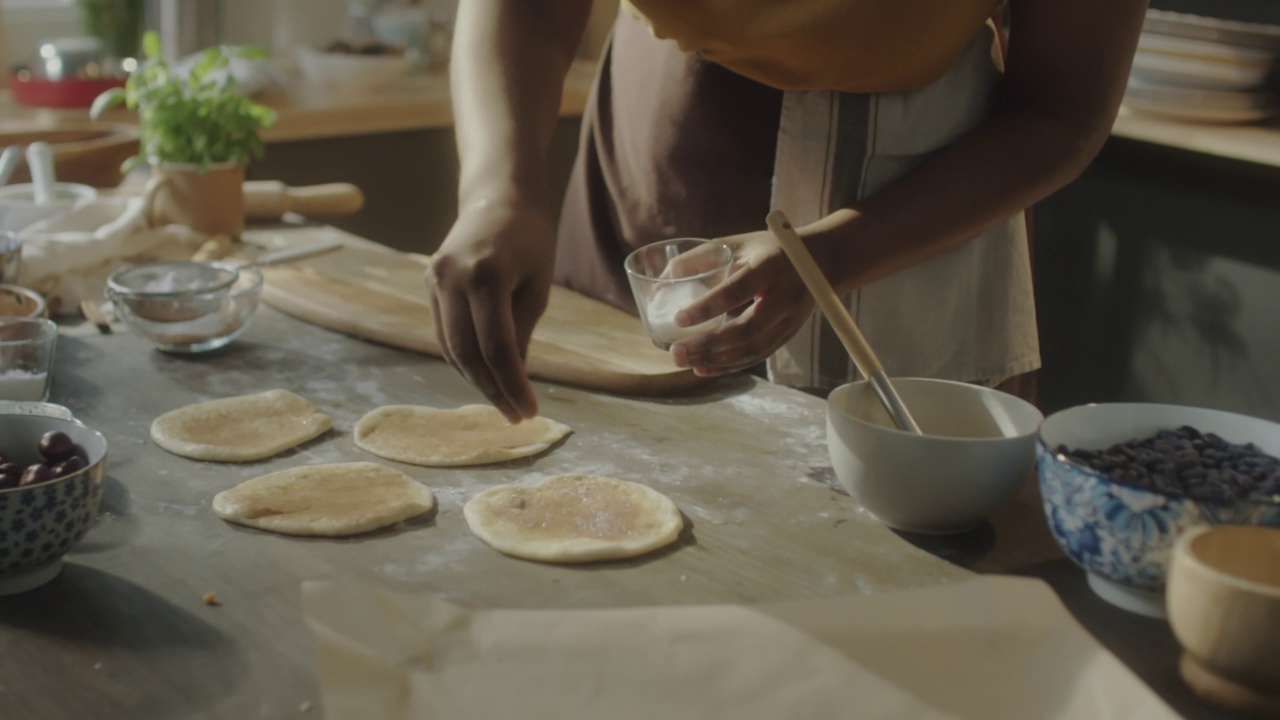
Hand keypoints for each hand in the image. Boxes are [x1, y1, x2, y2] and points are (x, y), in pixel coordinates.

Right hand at [426, 195, 555, 421]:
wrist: (498, 196)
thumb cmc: (530, 238)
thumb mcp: (538, 286)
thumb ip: (523, 332)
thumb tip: (515, 379)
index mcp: (486, 276)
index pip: (497, 348)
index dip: (512, 385)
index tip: (529, 411)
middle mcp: (452, 278)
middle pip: (467, 353)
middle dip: (492, 389)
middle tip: (516, 415)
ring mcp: (434, 280)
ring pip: (450, 347)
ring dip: (475, 379)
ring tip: (502, 401)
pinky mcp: (429, 282)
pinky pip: (443, 332)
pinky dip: (462, 357)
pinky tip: (484, 375)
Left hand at [668, 230, 813, 375]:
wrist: (821, 261)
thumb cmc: (769, 249)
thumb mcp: (738, 243)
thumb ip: (700, 258)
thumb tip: (660, 283)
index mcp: (771, 266)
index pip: (737, 290)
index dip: (707, 306)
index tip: (678, 318)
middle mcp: (785, 296)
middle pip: (747, 329)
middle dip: (708, 344)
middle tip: (675, 351)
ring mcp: (790, 320)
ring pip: (753, 349)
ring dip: (716, 360)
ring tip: (682, 361)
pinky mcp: (788, 335)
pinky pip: (758, 356)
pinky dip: (729, 366)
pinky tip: (703, 367)